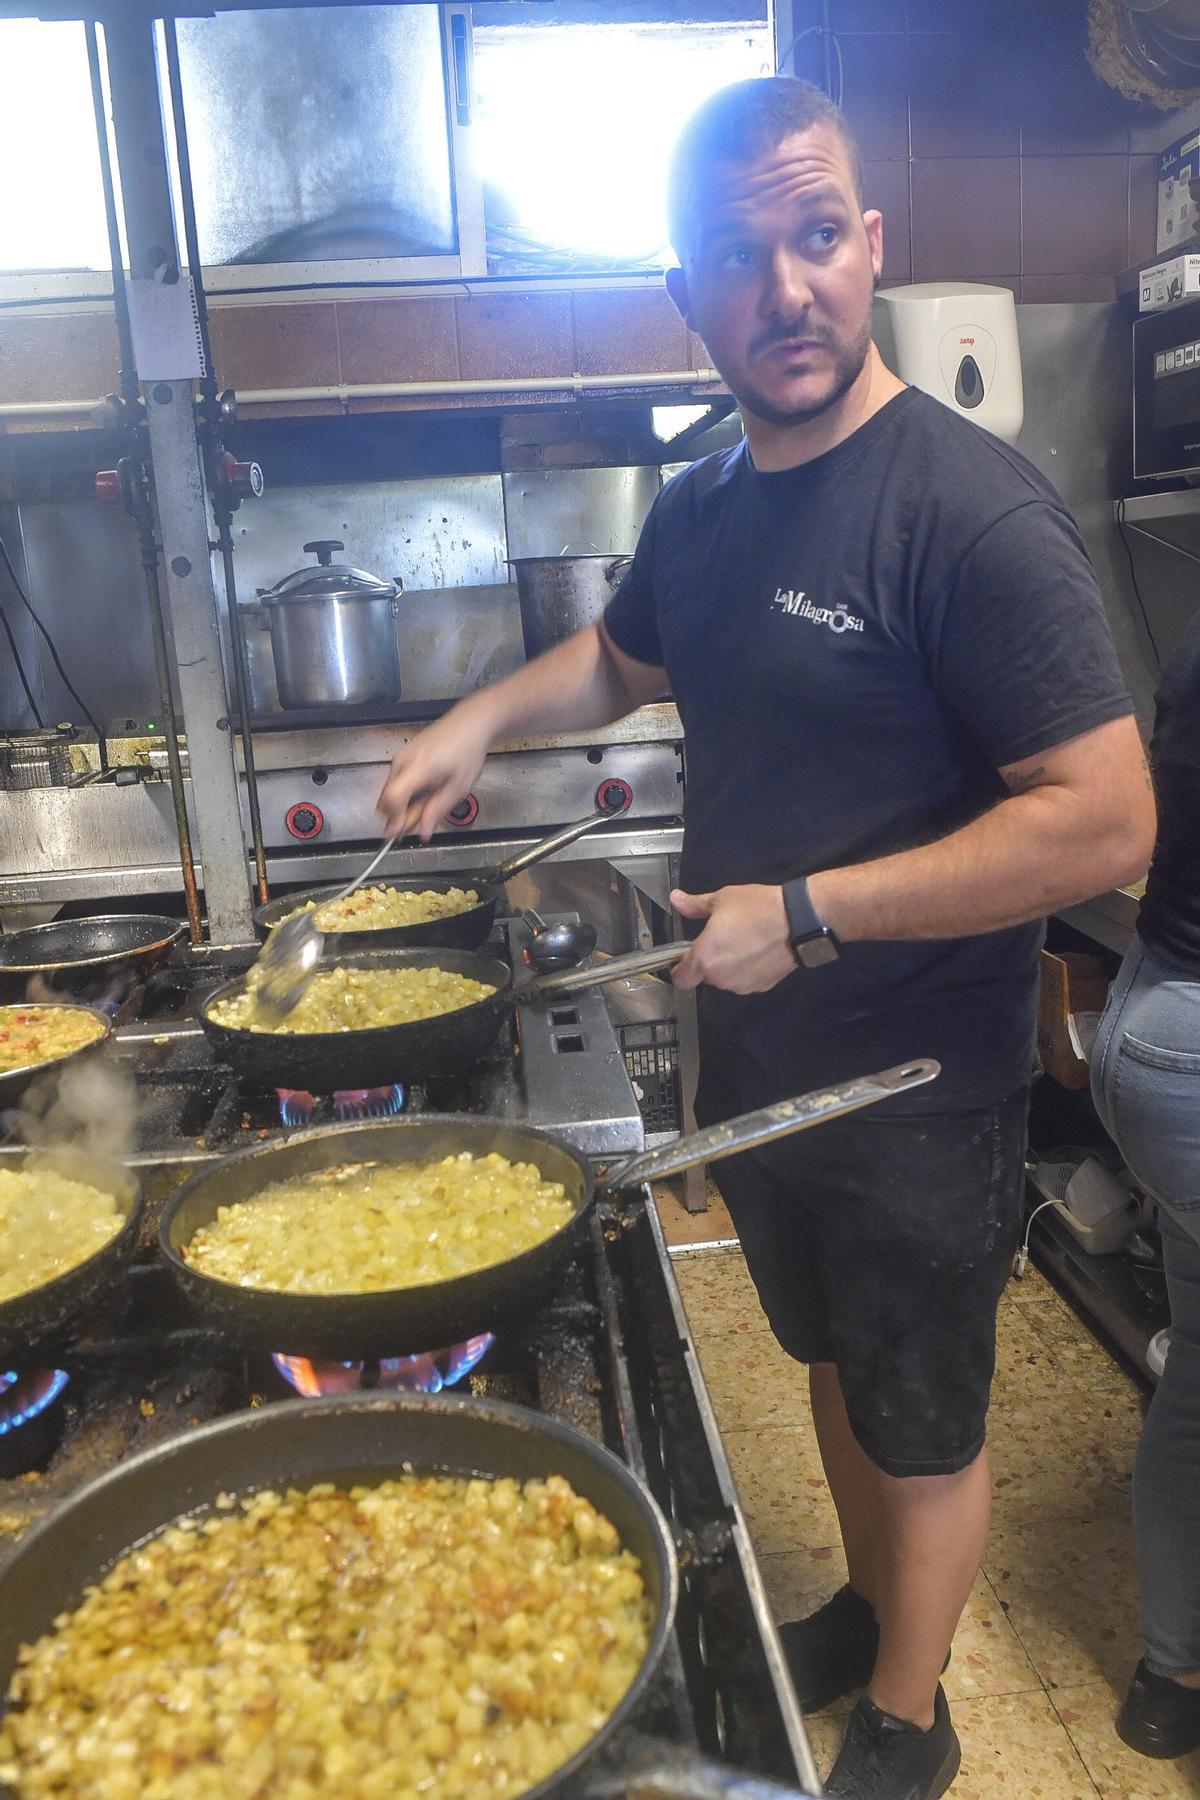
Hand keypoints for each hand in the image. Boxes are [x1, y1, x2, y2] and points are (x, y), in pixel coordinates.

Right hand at [377, 707, 492, 838]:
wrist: (468, 723)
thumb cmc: (468, 751)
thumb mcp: (459, 787)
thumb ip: (438, 810)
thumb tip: (423, 832)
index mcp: (419, 768)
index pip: (392, 798)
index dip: (393, 818)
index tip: (399, 832)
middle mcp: (404, 761)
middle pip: (385, 798)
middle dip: (398, 815)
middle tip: (423, 815)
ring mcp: (400, 756)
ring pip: (389, 791)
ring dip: (402, 803)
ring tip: (429, 798)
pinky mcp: (402, 756)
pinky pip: (395, 781)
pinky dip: (404, 792)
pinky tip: (425, 788)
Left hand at [670, 884, 794, 993]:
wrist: (798, 921)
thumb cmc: (756, 908)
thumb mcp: (721, 899)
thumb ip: (694, 905)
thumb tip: (675, 899)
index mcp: (704, 958)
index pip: (681, 979)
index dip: (680, 969)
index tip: (685, 957)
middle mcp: (720, 978)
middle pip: (705, 977)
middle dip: (709, 962)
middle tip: (722, 939)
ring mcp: (742, 985)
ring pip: (726, 980)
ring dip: (729, 967)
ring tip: (744, 943)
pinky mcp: (762, 987)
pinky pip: (746, 981)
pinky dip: (748, 971)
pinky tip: (759, 952)